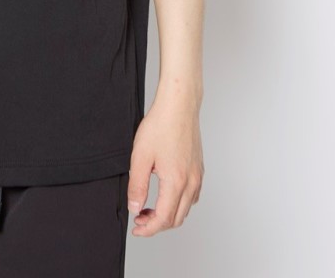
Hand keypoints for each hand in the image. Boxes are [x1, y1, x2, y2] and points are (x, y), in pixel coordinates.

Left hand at [126, 91, 203, 236]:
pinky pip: (192, 196)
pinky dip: (178, 203)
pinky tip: (165, 194)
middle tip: (139, 217)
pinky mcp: (199, 169)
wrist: (178, 106)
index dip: (148, 229)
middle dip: (157, 224)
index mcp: (176, 182)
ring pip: (186, 209)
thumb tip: (135, 207)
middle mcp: (191, 183)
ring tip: (149, 206)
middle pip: (176, 219)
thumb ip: (137, 185)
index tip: (136, 228)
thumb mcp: (140, 157)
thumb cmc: (160, 125)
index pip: (163, 219)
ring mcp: (197, 176)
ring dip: (168, 214)